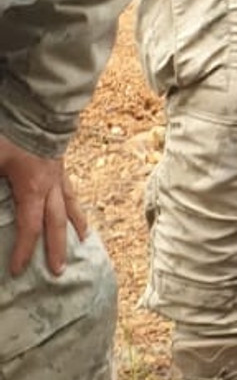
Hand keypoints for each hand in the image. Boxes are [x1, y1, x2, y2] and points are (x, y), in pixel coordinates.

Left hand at [0, 135, 88, 275]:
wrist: (37, 108)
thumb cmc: (11, 134)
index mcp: (33, 189)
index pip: (31, 228)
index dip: (24, 251)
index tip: (18, 270)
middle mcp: (51, 186)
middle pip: (57, 223)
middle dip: (57, 248)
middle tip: (60, 271)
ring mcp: (59, 174)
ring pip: (71, 206)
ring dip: (75, 226)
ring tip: (83, 242)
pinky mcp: (61, 164)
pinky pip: (71, 190)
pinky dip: (75, 204)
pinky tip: (75, 207)